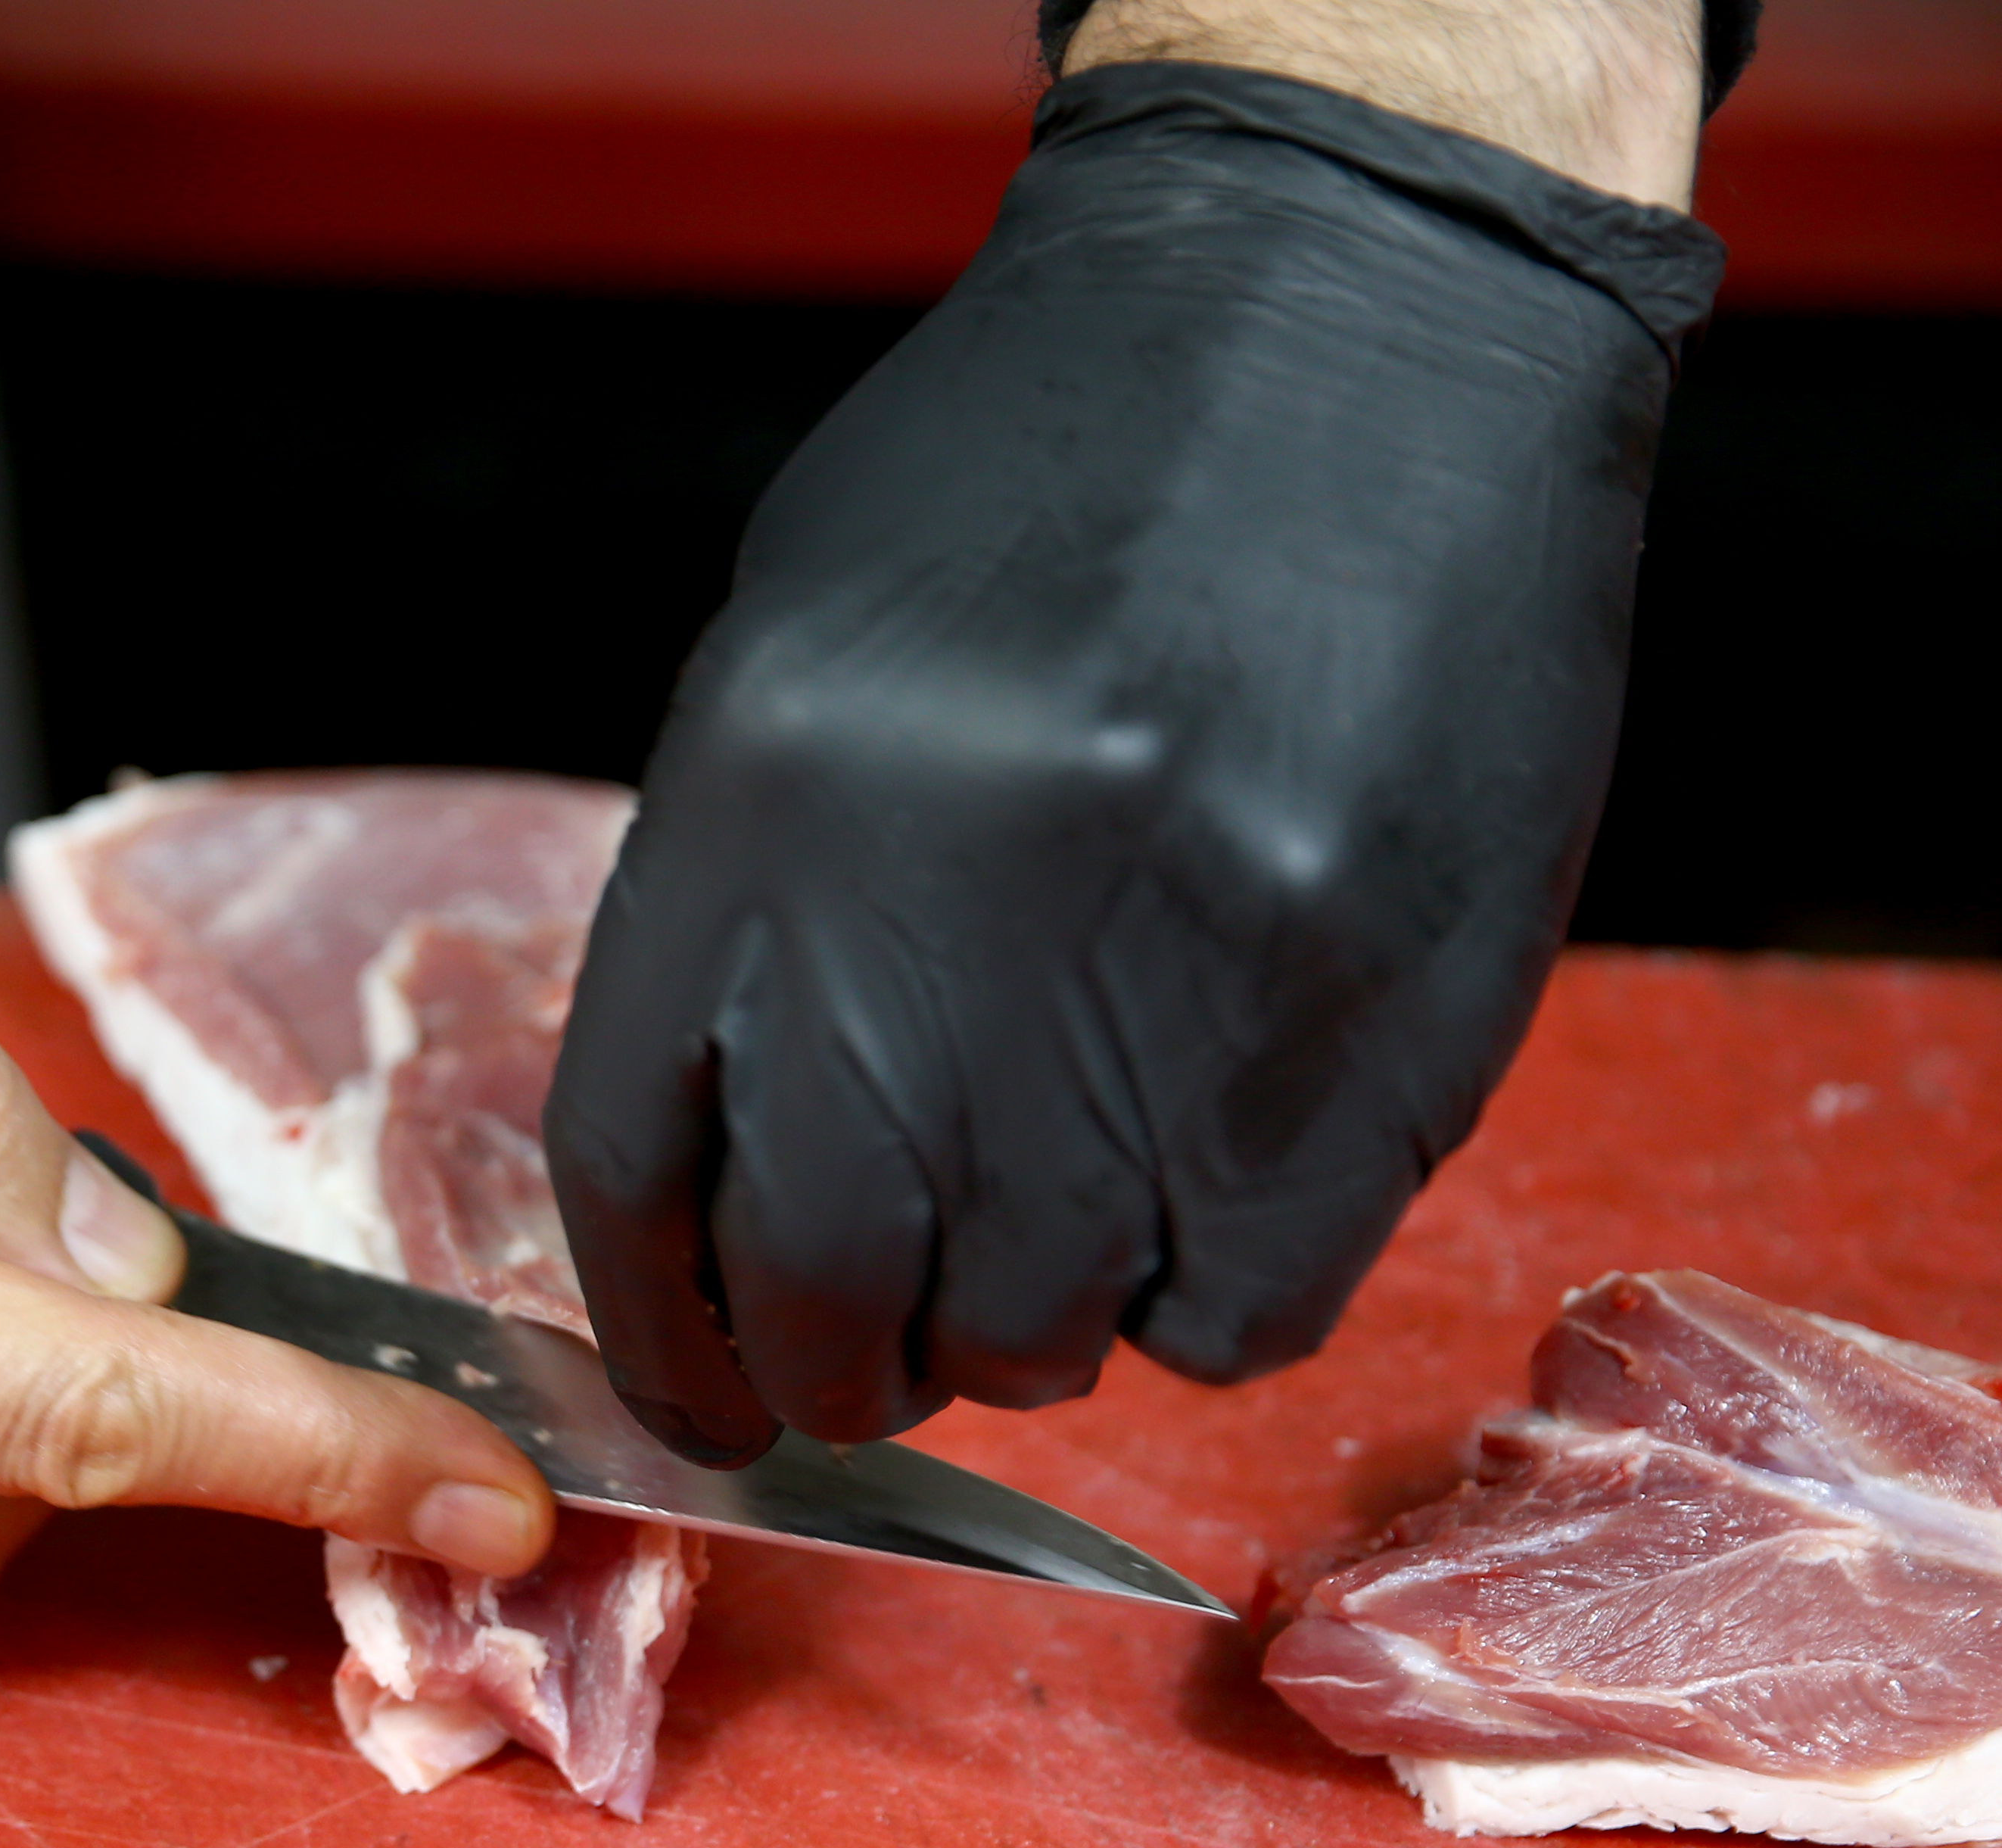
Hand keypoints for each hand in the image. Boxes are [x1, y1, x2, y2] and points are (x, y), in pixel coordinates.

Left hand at [545, 2, 1720, 1458]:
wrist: (1357, 311)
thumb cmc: (1059, 475)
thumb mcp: (808, 658)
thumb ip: (754, 918)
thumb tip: (729, 1179)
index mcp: (766, 812)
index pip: (634, 1169)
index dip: (656, 1326)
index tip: (701, 1382)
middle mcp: (943, 923)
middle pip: (828, 1283)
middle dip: (839, 1362)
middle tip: (883, 1343)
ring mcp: (1165, 996)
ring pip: (1040, 1329)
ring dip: (1030, 1325)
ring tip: (1070, 1205)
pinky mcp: (1367, 1045)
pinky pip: (1238, 1313)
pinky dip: (1200, 1297)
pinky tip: (1207, 1184)